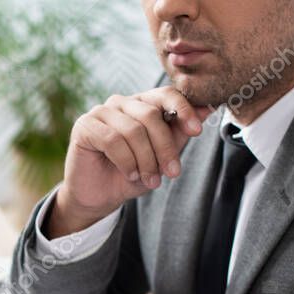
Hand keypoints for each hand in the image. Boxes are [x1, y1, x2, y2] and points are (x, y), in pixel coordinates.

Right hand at [48, 87, 211, 237]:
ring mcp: (101, 112)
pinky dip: (126, 161)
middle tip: (172, 173)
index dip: (183, 110)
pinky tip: (129, 174)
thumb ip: (180, 132)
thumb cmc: (131, 175)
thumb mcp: (162, 156)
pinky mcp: (84, 126)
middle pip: (151, 115)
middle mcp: (121, 103)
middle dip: (165, 147)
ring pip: (133, 130)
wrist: (99, 198)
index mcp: (141, 104)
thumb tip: (208, 108)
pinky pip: (112, 140)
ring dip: (146, 160)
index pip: (166, 94)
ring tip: (149, 180)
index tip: (197, 131)